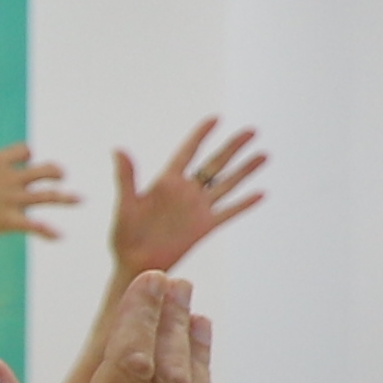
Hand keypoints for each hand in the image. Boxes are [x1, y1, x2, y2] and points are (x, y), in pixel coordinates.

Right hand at [0, 144, 73, 248]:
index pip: (23, 151)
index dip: (26, 156)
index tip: (23, 162)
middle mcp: (9, 177)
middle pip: (44, 169)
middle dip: (55, 172)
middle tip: (60, 176)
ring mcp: (13, 199)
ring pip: (49, 195)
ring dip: (66, 197)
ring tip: (79, 199)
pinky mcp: (12, 219)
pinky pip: (36, 226)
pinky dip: (49, 232)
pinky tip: (60, 236)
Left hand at [111, 117, 268, 275]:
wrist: (135, 263)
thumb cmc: (124, 234)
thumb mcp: (125, 204)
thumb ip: (126, 177)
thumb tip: (117, 149)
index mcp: (166, 182)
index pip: (187, 152)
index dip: (200, 135)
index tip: (216, 119)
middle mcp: (186, 191)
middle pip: (214, 164)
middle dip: (232, 147)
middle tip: (252, 131)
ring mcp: (198, 208)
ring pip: (226, 184)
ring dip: (245, 170)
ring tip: (264, 154)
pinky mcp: (205, 226)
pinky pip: (229, 212)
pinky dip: (244, 204)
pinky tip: (261, 193)